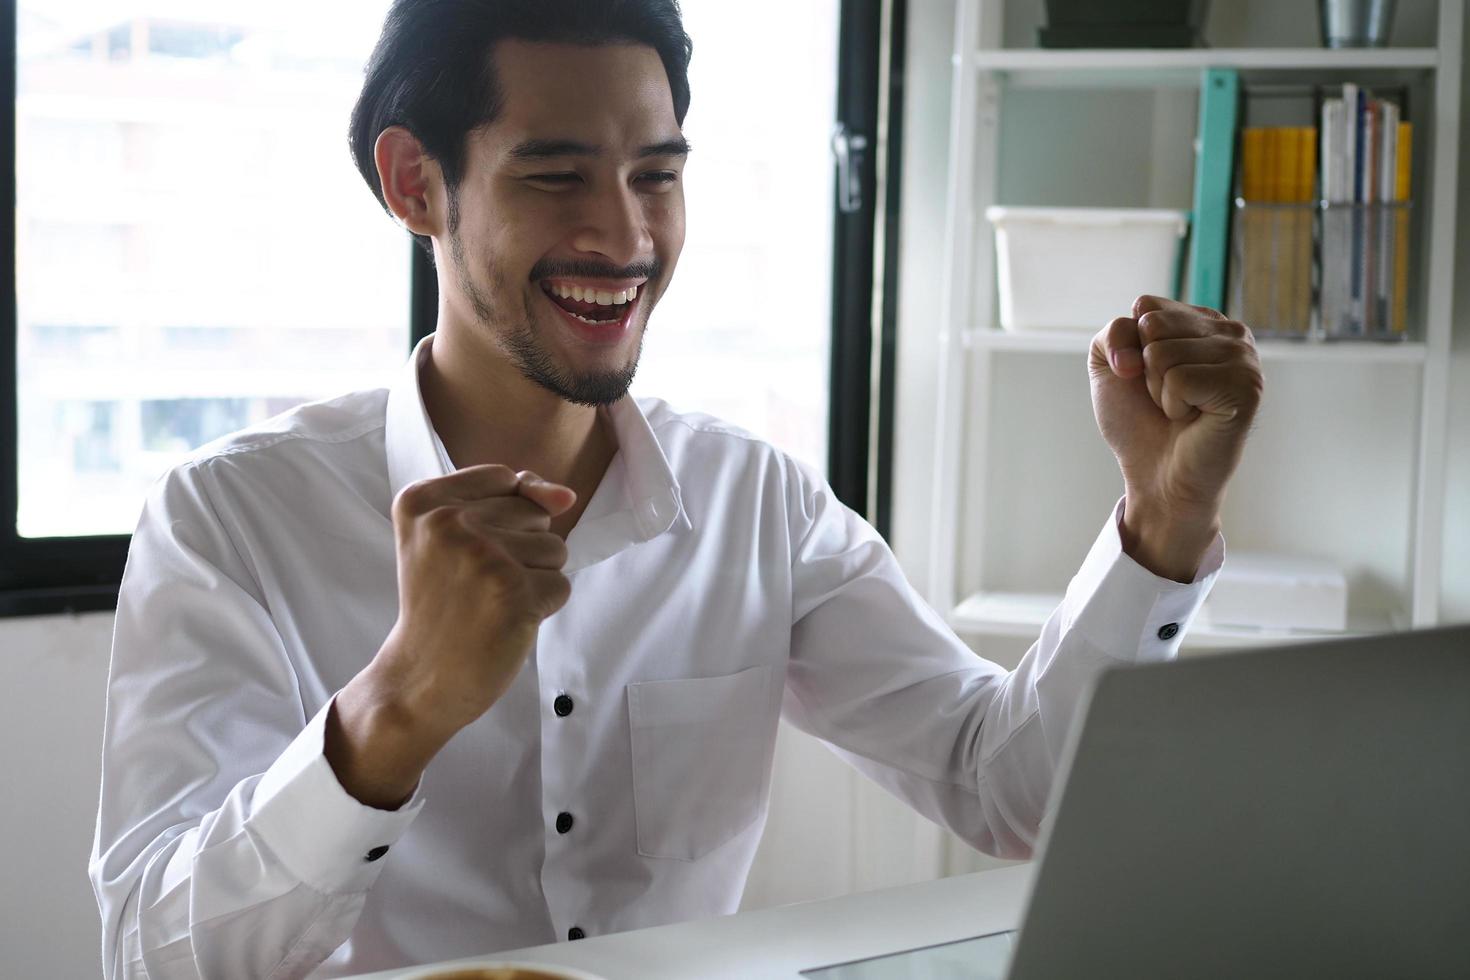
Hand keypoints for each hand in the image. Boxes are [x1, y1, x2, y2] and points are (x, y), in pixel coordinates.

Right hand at [326, 465, 574, 807]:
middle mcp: (447, 522)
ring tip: (488, 603)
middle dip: (519, 551)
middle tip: (474, 586)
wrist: (420, 679)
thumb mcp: (453, 535)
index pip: (505, 479)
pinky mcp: (513, 592)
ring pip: (554, 548)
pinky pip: (561, 584)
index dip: (503, 520)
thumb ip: (512, 497)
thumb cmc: (444, 604)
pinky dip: (542, 607)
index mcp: (422, 500)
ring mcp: (482, 557)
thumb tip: (566, 496)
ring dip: (533, 579)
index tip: (466, 556)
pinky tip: (503, 622)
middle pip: (533, 514)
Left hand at [1090, 295, 1262, 581]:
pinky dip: (1174, 405)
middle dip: (1144, 369)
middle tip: (1165, 398)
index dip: (1131, 347)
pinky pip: (1180, 379)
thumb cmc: (1138, 422)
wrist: (1155, 476)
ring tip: (1181, 410)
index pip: (1147, 306)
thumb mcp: (1111, 366)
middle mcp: (1231, 333)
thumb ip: (1114, 331)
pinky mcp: (1247, 387)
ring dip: (1159, 390)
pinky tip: (1194, 418)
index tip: (1145, 377)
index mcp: (1203, 321)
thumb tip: (1143, 332)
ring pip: (1164, 353)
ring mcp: (1244, 359)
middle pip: (1154, 325)